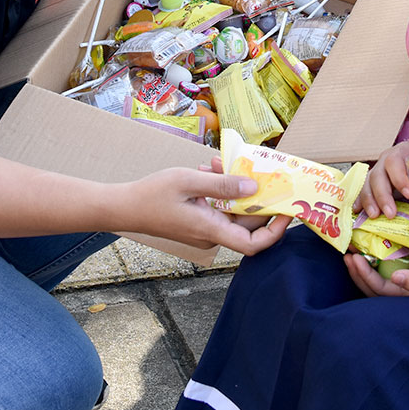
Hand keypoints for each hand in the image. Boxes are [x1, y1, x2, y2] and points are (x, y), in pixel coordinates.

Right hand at [124, 166, 290, 254]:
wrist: (122, 207)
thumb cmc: (152, 195)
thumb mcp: (189, 181)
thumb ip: (223, 184)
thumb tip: (255, 186)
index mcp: (211, 231)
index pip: (253, 245)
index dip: (274, 231)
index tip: (286, 210)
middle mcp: (211, 236)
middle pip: (246, 221)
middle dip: (251, 193)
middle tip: (251, 167)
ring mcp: (203, 231)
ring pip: (231, 210)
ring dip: (232, 186)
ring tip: (217, 164)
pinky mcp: (197, 223)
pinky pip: (218, 208)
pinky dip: (218, 190)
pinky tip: (208, 170)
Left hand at [343, 244, 408, 296]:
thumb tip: (395, 279)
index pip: (380, 289)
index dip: (364, 276)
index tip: (354, 259)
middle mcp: (404, 286)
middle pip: (373, 285)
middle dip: (357, 272)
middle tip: (347, 254)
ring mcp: (406, 274)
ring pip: (377, 275)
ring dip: (363, 265)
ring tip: (352, 249)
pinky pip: (387, 262)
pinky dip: (375, 255)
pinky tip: (368, 243)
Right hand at [358, 141, 408, 219]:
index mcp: (400, 152)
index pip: (394, 162)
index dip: (399, 178)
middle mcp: (384, 160)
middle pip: (377, 176)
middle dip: (382, 196)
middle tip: (390, 213)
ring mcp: (376, 170)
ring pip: (367, 183)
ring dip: (369, 200)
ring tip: (374, 215)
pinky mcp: (373, 181)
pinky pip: (362, 189)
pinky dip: (359, 200)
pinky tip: (358, 210)